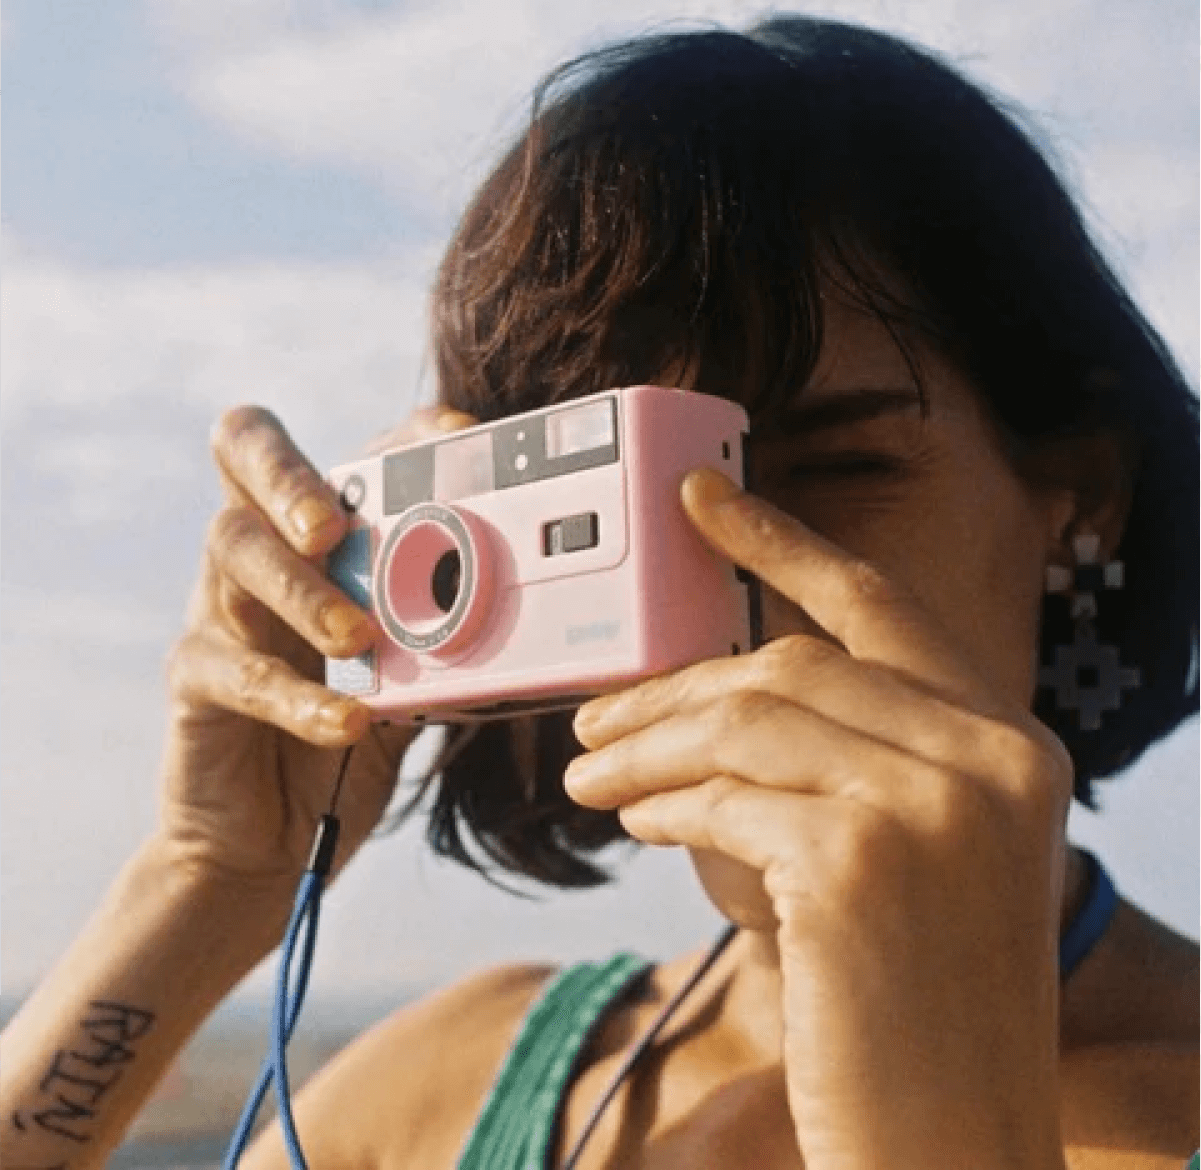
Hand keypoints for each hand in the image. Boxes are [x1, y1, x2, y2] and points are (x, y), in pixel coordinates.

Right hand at [159, 404, 477, 898]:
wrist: (270, 840)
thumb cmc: (346, 742)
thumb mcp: (413, 677)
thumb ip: (452, 635)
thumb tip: (542, 607)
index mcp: (318, 536)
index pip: (345, 448)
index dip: (395, 432)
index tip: (459, 437)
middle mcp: (262, 551)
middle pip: (245, 454)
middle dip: (294, 476)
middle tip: (335, 524)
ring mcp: (220, 608)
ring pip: (235, 550)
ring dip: (303, 590)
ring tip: (358, 635)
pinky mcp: (195, 679)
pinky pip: (239, 672)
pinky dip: (301, 696)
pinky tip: (348, 721)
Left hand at [564, 468, 1072, 1169]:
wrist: (950, 1143)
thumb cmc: (915, 1004)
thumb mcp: (911, 856)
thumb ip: (848, 759)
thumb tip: (718, 693)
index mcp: (1009, 743)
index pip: (879, 607)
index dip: (784, 544)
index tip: (702, 501)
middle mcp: (991, 757)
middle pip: (790, 665)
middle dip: (674, 685)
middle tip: (596, 720)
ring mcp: (933, 806)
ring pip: (744, 721)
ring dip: (648, 746)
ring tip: (592, 776)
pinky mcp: (862, 863)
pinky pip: (723, 797)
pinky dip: (662, 801)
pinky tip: (634, 820)